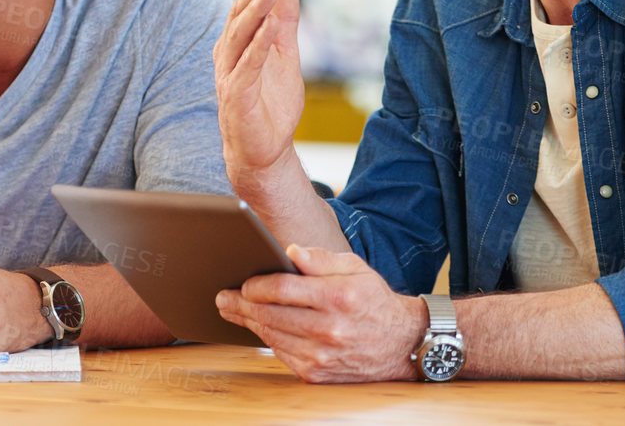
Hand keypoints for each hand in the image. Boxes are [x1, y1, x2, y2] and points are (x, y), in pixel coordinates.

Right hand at [213, 0, 305, 183]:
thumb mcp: (285, 56)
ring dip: (255, 12)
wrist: (264, 152)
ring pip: (239, 38)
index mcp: (237, 46)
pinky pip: (247, 66)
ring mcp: (229, 77)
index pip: (243, 11)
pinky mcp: (236, 97)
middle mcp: (228, 58)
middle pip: (238, 19)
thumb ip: (284, 23)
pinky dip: (258, 45)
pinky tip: (270, 27)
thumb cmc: (271, 104)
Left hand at [215, 244, 426, 383]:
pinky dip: (267, 339)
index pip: (282, 289)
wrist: (401, 344)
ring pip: (272, 336)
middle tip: (223, 297)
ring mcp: (321, 355)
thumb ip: (320, 259)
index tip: (243, 282)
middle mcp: (328, 329)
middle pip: (270, 314)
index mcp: (337, 297)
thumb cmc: (373, 300)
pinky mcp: (317, 373)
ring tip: (233, 310)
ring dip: (248, 323)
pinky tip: (258, 328)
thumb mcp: (354, 268)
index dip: (256, 285)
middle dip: (241, 305)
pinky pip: (281, 354)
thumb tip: (289, 251)